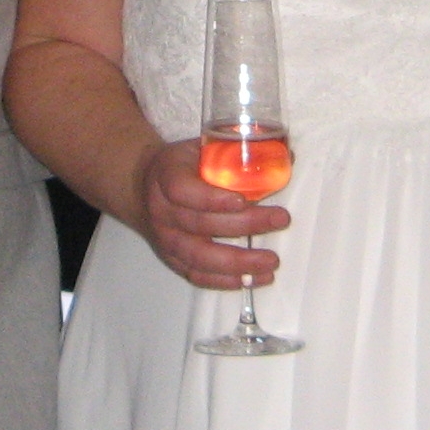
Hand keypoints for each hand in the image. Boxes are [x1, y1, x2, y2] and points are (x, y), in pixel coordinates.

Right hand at [136, 136, 288, 289]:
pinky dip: (225, 281)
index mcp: (167, 176)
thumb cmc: (182, 166)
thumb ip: (235, 151)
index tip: (243, 200)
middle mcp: (162, 210)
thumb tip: (286, 157)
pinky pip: (197, 275)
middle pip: (200, 224)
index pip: (184, 190)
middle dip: (245, 225)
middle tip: (281, 219)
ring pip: (199, 256)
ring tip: (271, 262)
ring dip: (238, 262)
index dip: (212, 198)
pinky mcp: (172, 259)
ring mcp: (166, 239)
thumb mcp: (199, 148)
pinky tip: (252, 279)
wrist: (142, 187)